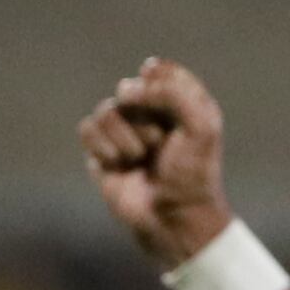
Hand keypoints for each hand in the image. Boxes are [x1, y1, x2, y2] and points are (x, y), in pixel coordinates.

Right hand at [79, 56, 234, 271]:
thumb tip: (127, 90)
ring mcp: (124, 133)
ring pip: (107, 110)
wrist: (174, 219)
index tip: (166, 106)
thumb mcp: (202, 126)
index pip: (157, 70)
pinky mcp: (102, 152)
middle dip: (143, 117)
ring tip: (139, 159)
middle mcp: (150, 114)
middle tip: (158, 144)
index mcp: (178, 102)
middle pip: (129, 89)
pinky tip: (118, 164)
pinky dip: (102, 146)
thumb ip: (173, 91)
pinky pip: (87, 128)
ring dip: (124, 136)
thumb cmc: (192, 175)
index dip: (156, 83)